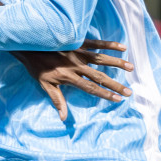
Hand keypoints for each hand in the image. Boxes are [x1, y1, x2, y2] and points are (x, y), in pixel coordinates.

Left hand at [14, 41, 133, 121]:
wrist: (29, 44)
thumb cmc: (37, 67)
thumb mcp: (45, 85)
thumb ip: (57, 100)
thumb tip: (63, 118)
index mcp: (69, 77)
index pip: (90, 88)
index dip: (104, 94)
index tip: (118, 99)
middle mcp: (76, 65)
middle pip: (100, 76)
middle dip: (115, 85)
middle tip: (129, 91)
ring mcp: (78, 53)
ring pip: (102, 59)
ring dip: (117, 63)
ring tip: (131, 68)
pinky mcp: (78, 42)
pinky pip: (97, 43)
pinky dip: (110, 44)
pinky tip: (123, 47)